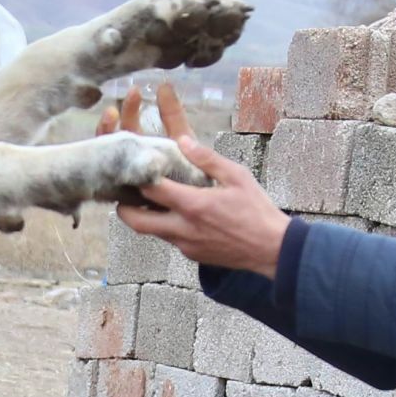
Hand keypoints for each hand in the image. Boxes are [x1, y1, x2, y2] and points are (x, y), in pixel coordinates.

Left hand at [99, 83, 289, 278]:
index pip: (151, 189)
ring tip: (148, 199)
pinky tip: (175, 213)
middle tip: (125, 191)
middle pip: (136, 221)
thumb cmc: (257, 210)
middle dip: (123, 206)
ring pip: (150, 232)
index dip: (137, 175)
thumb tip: (182, 141)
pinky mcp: (191, 255)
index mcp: (193, 205)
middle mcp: (183, 228)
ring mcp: (185, 245)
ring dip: (145, 216)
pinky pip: (169, 239)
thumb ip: (207, 159)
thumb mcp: (237, 176)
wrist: (272, 250)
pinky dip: (165, 226)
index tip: (133, 164)